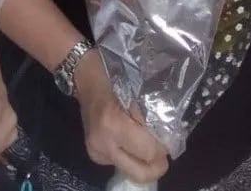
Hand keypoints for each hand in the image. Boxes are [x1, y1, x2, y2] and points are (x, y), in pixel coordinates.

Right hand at [75, 51, 168, 185]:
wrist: (83, 77)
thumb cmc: (112, 76)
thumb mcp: (135, 94)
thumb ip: (150, 119)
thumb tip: (165, 141)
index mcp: (113, 124)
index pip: (148, 152)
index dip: (162, 147)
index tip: (166, 137)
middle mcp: (102, 144)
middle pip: (140, 174)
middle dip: (156, 165)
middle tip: (162, 150)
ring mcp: (96, 152)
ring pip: (132, 172)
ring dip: (143, 161)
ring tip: (145, 143)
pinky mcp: (94, 155)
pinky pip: (122, 164)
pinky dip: (131, 157)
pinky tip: (129, 141)